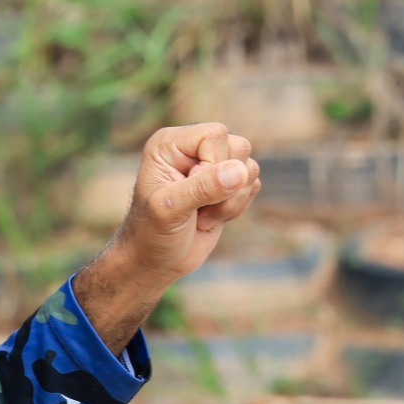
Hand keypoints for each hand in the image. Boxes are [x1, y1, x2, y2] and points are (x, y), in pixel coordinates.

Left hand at [72, 121, 262, 352]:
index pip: (219, 135)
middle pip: (241, 148)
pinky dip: (235, 209)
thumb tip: (239, 170)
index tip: (188, 195)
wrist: (151, 268)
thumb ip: (203, 187)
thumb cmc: (149, 238)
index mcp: (170, 143)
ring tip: (200, 217)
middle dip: (224, 186)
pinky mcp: (222, 188)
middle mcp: (190, 150)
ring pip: (252, 169)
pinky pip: (253, 187)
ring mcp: (208, 168)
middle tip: (195, 210)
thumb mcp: (171, 211)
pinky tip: (208, 221)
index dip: (213, 168)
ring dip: (231, 201)